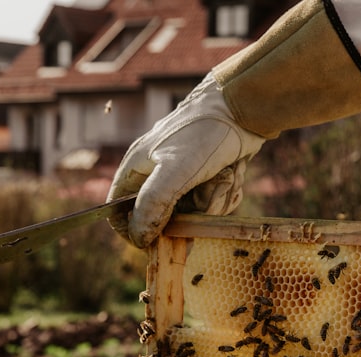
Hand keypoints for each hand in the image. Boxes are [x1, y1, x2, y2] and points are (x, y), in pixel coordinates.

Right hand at [108, 73, 264, 247]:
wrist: (242, 110)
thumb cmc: (203, 134)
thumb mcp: (175, 171)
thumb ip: (153, 204)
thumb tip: (139, 236)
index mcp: (136, 169)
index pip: (117, 212)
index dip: (133, 231)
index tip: (155, 243)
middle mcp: (156, 173)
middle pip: (164, 218)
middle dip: (189, 214)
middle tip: (203, 194)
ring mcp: (184, 176)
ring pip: (194, 213)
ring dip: (213, 201)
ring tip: (222, 175)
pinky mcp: (208, 177)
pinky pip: (213, 202)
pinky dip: (225, 192)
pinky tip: (232, 173)